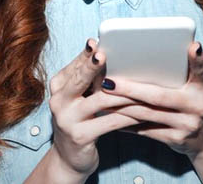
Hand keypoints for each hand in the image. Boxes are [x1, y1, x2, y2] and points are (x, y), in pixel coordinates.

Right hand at [46, 39, 139, 177]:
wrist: (69, 159)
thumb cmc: (81, 121)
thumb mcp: (79, 98)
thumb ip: (89, 78)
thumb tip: (107, 53)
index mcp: (58, 86)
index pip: (75, 66)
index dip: (86, 54)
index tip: (98, 42)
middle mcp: (58, 101)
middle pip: (80, 79)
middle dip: (94, 66)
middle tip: (106, 54)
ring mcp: (67, 119)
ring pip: (100, 100)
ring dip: (125, 92)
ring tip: (143, 84)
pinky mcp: (80, 136)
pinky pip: (110, 121)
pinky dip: (129, 115)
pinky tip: (144, 111)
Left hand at [101, 41, 202, 159]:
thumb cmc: (197, 102)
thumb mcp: (199, 86)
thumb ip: (186, 72)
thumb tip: (157, 51)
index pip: (201, 70)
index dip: (197, 59)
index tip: (192, 46)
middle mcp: (197, 106)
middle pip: (159, 96)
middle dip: (131, 89)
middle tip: (109, 82)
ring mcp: (187, 125)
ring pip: (148, 114)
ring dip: (122, 105)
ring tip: (103, 96)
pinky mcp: (176, 139)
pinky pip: (146, 130)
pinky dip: (127, 123)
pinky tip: (112, 115)